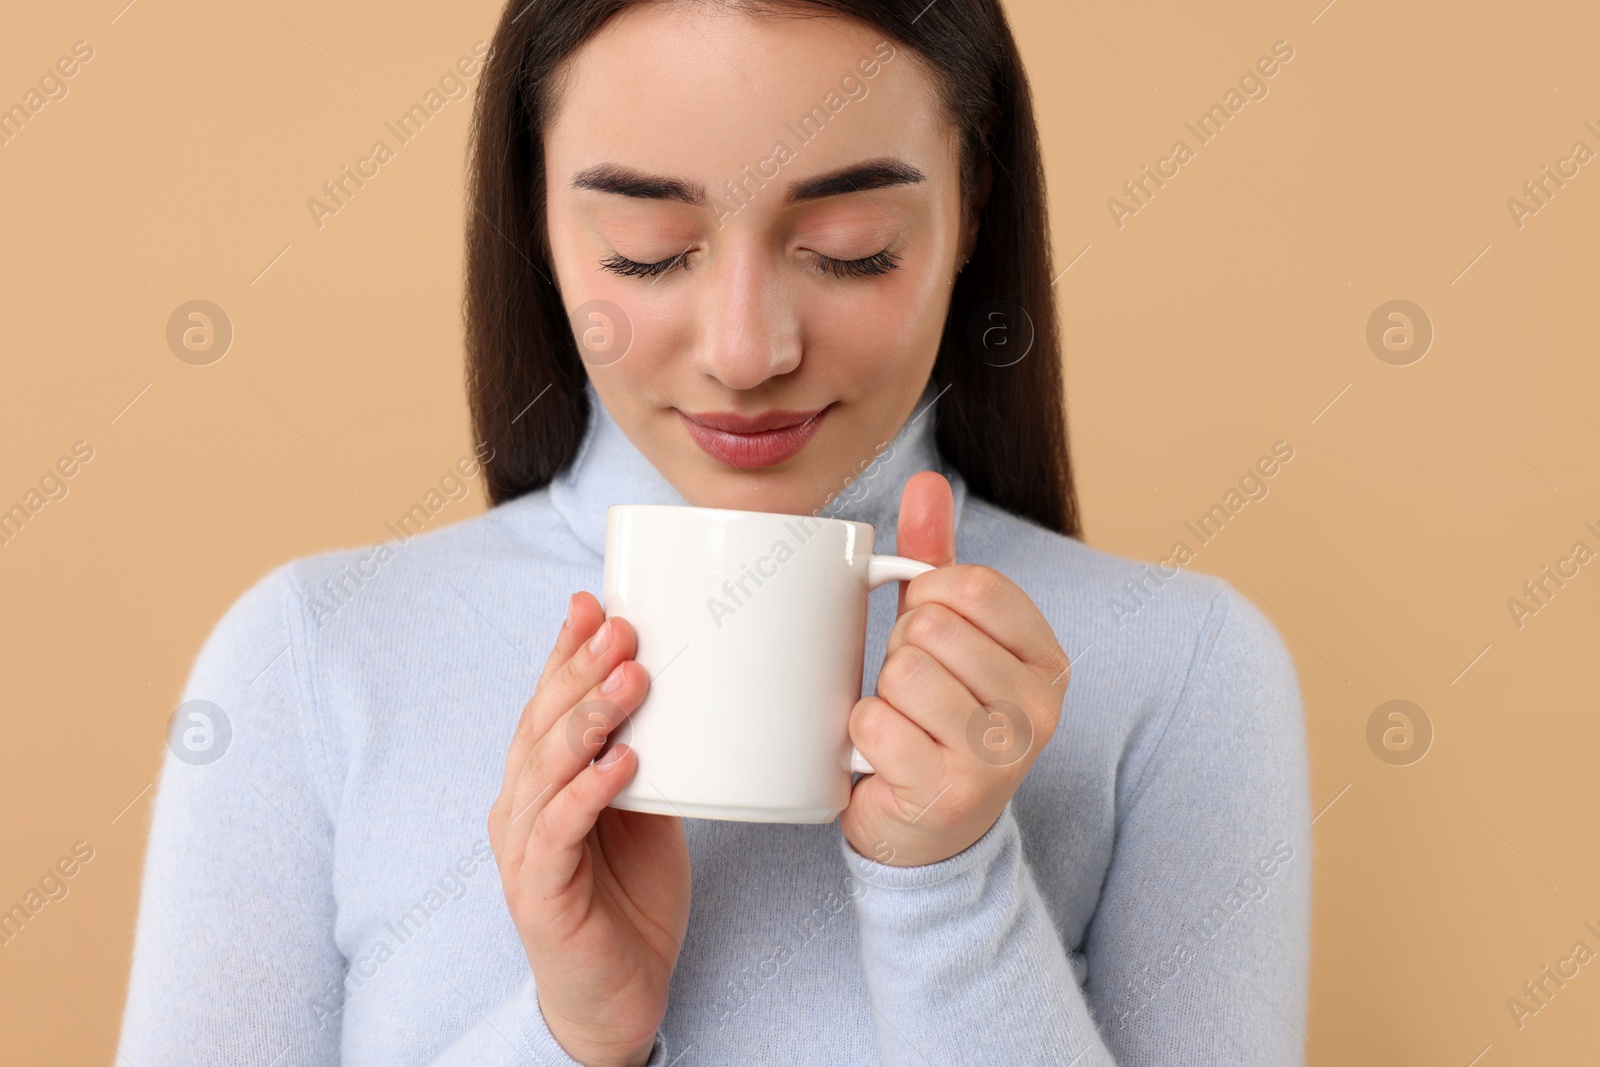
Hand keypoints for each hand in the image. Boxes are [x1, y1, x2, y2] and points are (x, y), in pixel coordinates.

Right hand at [487, 591, 689, 1066]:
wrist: (619, 995)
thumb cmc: (631, 896)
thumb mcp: (648, 810)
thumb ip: (651, 755)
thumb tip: (689, 688)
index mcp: (540, 779)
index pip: (546, 702)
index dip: (564, 652)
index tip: (593, 602)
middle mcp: (520, 805)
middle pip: (541, 723)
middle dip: (580, 670)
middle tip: (622, 629)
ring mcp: (523, 849)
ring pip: (543, 769)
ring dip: (587, 719)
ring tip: (630, 681)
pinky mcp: (539, 894)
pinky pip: (558, 833)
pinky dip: (587, 793)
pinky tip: (622, 764)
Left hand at [841, 471, 1070, 867]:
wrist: (929, 834)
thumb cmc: (937, 720)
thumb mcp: (946, 637)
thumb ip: (936, 559)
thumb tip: (927, 481)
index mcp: (1048, 660)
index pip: (968, 584)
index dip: (925, 604)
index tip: (929, 641)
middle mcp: (1039, 709)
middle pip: (929, 627)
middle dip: (900, 653)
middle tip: (913, 696)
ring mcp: (1000, 756)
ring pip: (902, 673)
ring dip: (882, 697)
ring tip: (903, 726)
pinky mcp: (952, 794)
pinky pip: (875, 723)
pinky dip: (863, 738)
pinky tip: (886, 760)